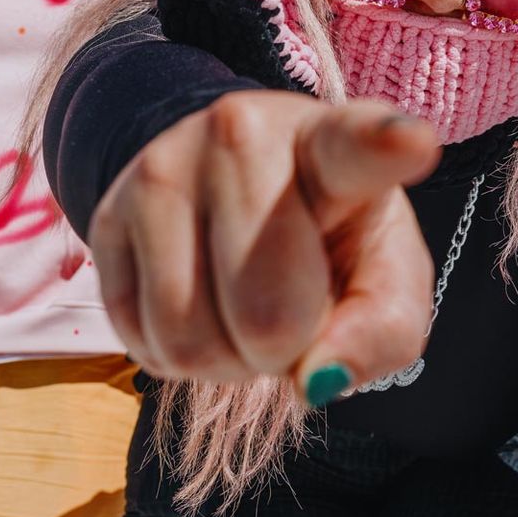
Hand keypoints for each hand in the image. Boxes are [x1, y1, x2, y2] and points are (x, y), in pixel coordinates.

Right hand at [89, 91, 441, 403]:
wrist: (228, 188)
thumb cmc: (330, 238)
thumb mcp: (381, 277)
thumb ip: (380, 332)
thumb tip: (317, 381)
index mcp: (333, 143)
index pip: (357, 145)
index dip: (386, 145)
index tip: (412, 142)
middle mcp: (240, 135)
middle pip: (264, 312)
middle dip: (282, 347)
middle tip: (291, 306)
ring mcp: (162, 169)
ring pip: (188, 340)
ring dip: (224, 362)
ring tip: (240, 308)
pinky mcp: (105, 215)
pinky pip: (138, 343)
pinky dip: (176, 359)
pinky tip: (197, 306)